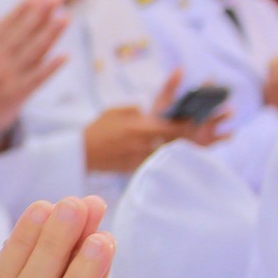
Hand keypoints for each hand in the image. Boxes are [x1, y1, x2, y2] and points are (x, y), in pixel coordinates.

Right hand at [0, 0, 69, 152]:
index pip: (7, 24)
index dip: (23, 9)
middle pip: (24, 33)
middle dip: (42, 13)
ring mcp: (9, 78)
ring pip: (34, 52)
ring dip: (51, 34)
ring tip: (65, 18)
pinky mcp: (17, 95)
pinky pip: (37, 79)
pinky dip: (51, 68)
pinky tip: (64, 56)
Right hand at [81, 72, 207, 175]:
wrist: (81, 153)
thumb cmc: (97, 129)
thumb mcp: (115, 111)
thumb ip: (135, 109)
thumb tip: (149, 112)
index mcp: (138, 128)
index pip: (171, 127)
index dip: (186, 125)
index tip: (196, 120)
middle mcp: (142, 145)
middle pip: (172, 142)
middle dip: (184, 138)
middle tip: (197, 134)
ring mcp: (139, 158)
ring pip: (165, 153)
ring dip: (173, 149)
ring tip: (181, 144)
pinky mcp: (135, 168)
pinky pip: (154, 161)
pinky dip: (160, 157)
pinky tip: (163, 154)